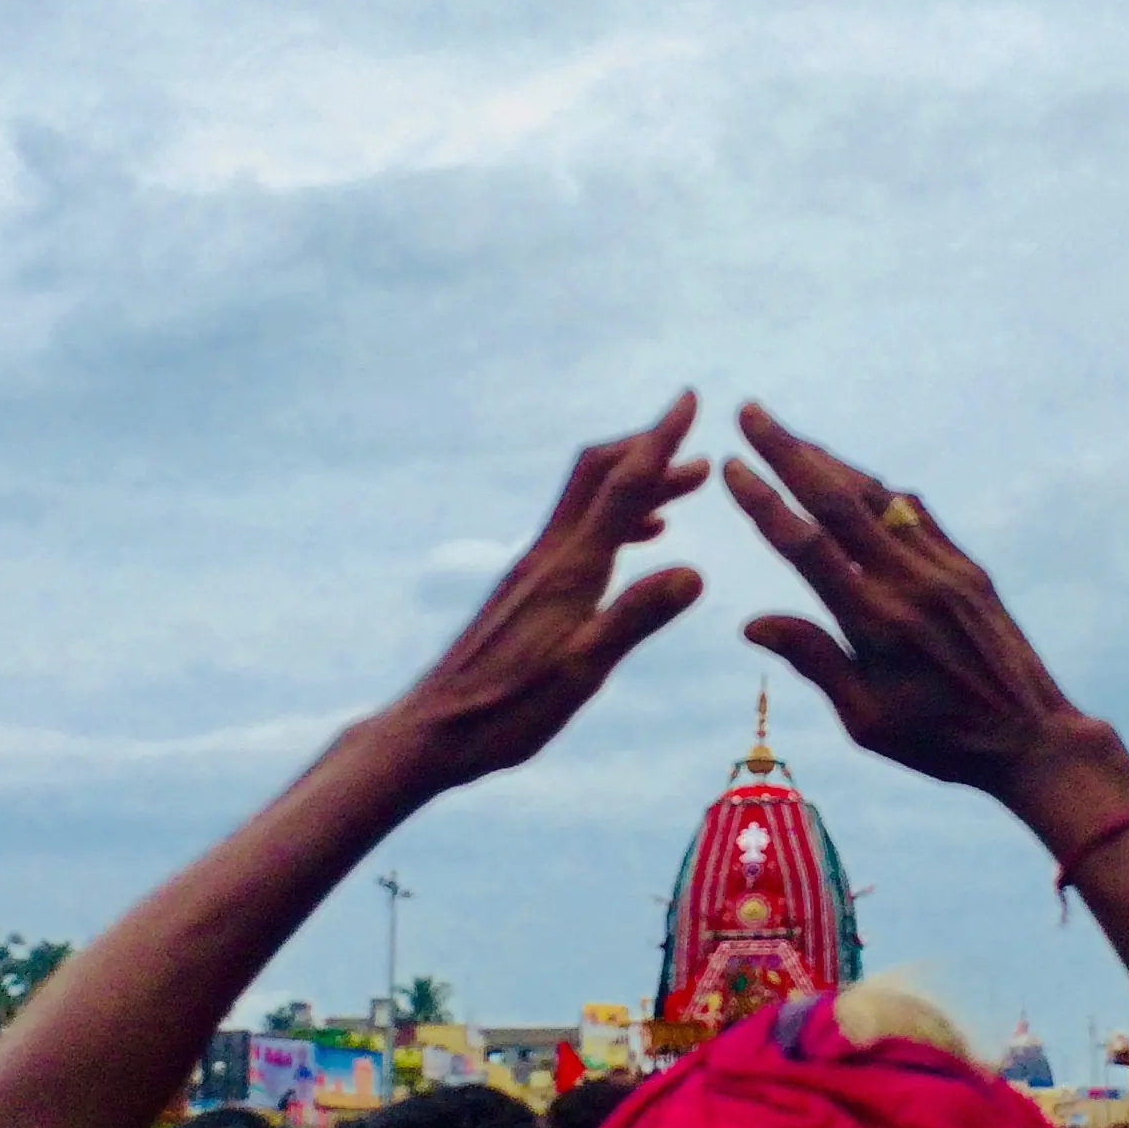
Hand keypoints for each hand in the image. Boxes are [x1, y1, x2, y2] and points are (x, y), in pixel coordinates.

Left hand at [382, 395, 706, 796]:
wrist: (433, 729)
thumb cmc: (507, 711)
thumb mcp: (583, 673)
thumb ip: (635, 618)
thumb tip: (695, 572)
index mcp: (569, 569)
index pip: (621, 486)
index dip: (658, 439)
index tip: (688, 398)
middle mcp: (548, 555)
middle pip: (597, 474)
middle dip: (647, 449)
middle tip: (695, 443)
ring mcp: (532, 569)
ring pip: (587, 501)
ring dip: (634, 484)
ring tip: (681, 491)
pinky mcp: (524, 588)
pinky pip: (578, 531)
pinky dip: (615, 519)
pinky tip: (636, 541)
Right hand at [723, 404, 1120, 809]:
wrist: (1034, 737)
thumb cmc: (940, 741)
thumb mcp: (865, 720)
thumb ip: (813, 660)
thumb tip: (750, 623)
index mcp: (876, 623)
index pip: (806, 546)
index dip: (764, 501)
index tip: (731, 465)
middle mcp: (910, 583)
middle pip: (838, 499)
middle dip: (789, 450)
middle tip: (750, 411)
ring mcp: (944, 569)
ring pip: (878, 496)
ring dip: (830, 460)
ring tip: (791, 436)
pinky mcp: (968, 568)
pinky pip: (915, 513)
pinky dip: (878, 489)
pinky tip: (854, 479)